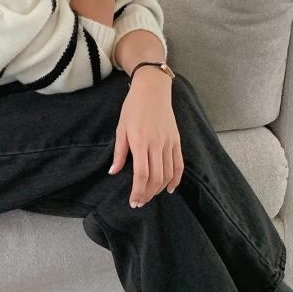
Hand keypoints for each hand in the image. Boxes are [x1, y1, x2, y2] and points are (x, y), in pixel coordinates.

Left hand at [110, 70, 183, 210]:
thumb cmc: (133, 107)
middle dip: (148, 194)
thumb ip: (119, 153)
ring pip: (168, 174)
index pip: (142, 174)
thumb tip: (114, 172)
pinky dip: (176, 179)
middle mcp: (156, 144)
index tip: (134, 202)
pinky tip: (170, 188)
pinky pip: (179, 164)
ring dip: (159, 189)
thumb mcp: (121, 129)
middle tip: (140, 202)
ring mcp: (168, 143)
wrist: (153, 89)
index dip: (138, 191)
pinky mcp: (176, 141)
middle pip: (156, 177)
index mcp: (140, 141)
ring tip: (150, 195)